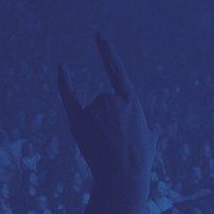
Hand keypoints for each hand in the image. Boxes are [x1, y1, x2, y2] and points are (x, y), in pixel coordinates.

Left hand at [58, 33, 158, 196]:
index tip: (97, 35)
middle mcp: (112, 100)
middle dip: (108, 117)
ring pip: (92, 110)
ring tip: (105, 145)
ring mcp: (94, 110)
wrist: (122, 177)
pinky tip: (62, 67)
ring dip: (97, 125)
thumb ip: (148, 128)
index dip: (106, 52)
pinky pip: (70, 97)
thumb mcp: (150, 140)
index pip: (116, 70)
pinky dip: (65, 82)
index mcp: (132, 101)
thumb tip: (150, 129)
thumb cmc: (139, 161)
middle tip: (116, 140)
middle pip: (105, 100)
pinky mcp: (78, 122)